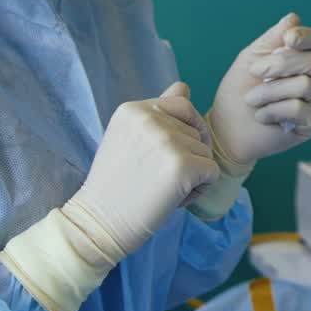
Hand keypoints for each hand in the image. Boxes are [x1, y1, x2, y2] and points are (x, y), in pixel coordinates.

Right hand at [66, 82, 220, 261]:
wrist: (98, 224)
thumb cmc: (116, 184)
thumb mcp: (130, 137)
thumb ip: (158, 113)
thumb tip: (183, 86)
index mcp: (134, 109)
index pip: (182, 103)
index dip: (182, 130)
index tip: (159, 153)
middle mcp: (151, 119)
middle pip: (197, 130)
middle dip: (187, 154)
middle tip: (156, 175)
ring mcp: (168, 141)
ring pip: (206, 151)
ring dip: (192, 174)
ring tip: (160, 188)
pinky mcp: (183, 166)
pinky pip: (212, 172)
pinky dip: (200, 189)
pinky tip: (173, 199)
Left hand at [209, 13, 310, 168]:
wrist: (226, 128)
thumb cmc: (238, 92)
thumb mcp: (251, 58)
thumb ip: (272, 38)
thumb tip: (294, 18)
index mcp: (299, 60)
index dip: (305, 36)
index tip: (288, 39)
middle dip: (278, 65)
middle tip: (254, 73)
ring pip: (303, 85)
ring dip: (269, 91)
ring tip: (252, 100)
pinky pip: (298, 109)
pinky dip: (273, 110)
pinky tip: (262, 116)